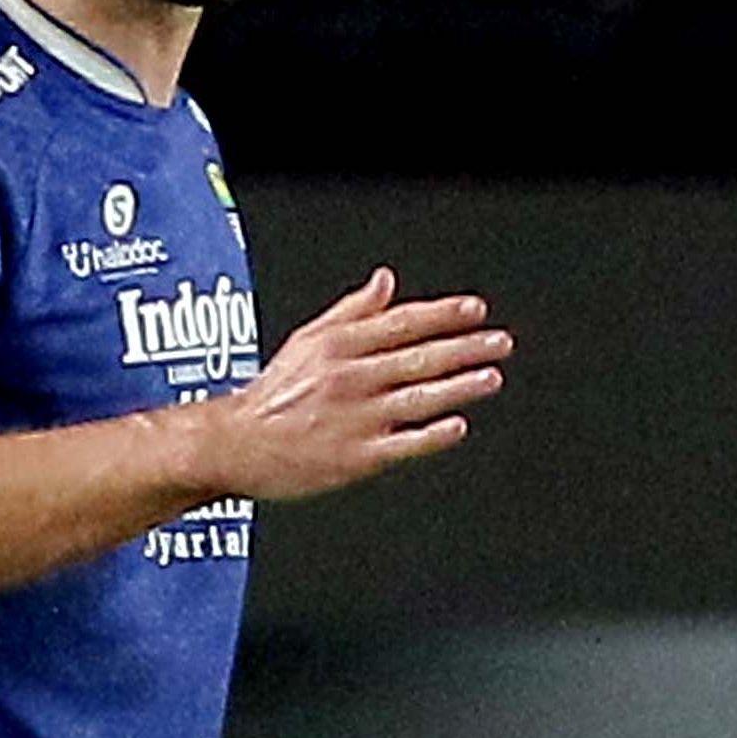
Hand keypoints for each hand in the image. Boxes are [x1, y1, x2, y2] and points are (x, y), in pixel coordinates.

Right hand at [184, 266, 505, 504]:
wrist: (237, 445)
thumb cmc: (273, 395)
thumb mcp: (307, 339)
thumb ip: (353, 310)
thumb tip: (386, 280)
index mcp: (339, 345)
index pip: (401, 323)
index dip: (442, 314)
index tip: (475, 310)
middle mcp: (351, 378)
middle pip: (418, 357)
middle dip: (465, 347)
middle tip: (499, 342)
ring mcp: (356, 418)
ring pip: (418, 397)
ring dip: (459, 386)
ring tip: (491, 377)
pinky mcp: (356, 457)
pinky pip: (403, 444)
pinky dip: (432, 435)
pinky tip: (457, 425)